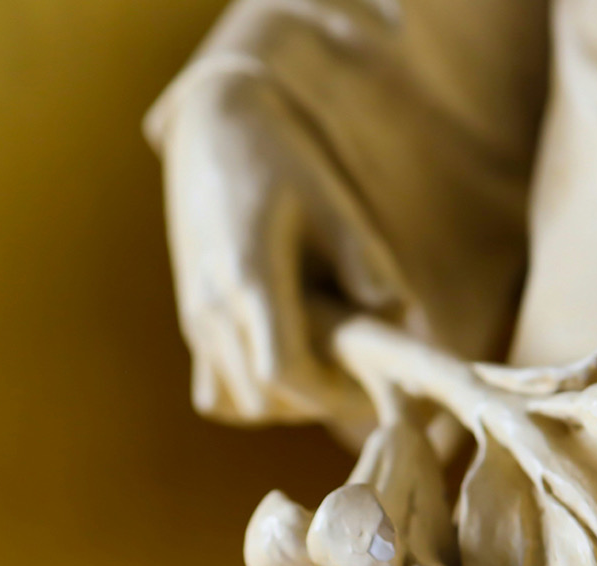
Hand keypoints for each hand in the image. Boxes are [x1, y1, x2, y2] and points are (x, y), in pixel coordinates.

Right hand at [159, 73, 393, 424]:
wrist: (213, 130)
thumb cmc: (284, 160)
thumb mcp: (334, 201)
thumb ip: (366, 261)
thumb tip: (402, 316)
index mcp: (249, 276)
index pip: (283, 371)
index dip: (332, 395)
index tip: (376, 392)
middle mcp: (213, 306)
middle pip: (263, 399)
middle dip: (318, 404)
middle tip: (366, 386)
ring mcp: (197, 318)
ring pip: (237, 404)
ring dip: (287, 405)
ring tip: (331, 376)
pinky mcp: (193, 322)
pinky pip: (215, 392)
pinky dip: (252, 398)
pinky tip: (290, 373)